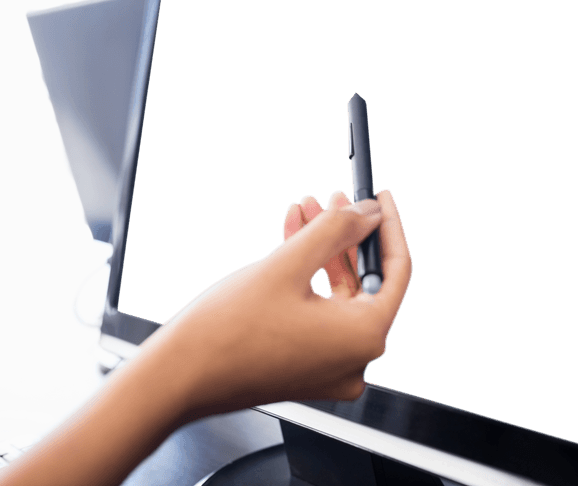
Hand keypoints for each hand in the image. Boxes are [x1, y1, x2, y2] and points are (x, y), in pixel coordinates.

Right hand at [146, 188, 411, 419]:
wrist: (180, 376)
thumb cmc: (228, 332)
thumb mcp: (288, 264)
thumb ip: (336, 230)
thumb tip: (368, 213)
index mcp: (363, 338)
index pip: (396, 271)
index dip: (389, 228)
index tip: (381, 200)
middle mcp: (355, 359)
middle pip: (365, 282)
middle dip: (345, 235)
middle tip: (332, 200)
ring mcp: (331, 368)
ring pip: (340, 295)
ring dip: (323, 252)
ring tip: (304, 213)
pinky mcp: (308, 368)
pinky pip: (321, 314)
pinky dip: (310, 279)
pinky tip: (291, 242)